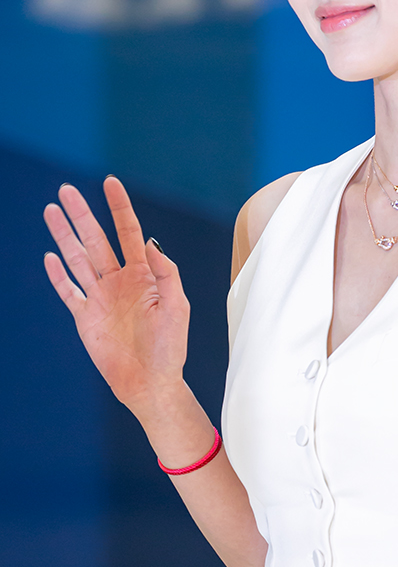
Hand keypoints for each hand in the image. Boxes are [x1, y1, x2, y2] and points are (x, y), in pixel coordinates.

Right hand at [43, 177, 189, 415]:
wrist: (150, 383)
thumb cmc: (170, 348)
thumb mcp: (177, 307)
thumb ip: (166, 272)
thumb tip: (149, 241)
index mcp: (145, 276)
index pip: (129, 233)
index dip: (119, 208)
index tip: (110, 183)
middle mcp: (120, 282)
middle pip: (97, 240)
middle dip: (82, 215)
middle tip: (66, 190)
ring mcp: (101, 298)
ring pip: (78, 259)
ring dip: (64, 236)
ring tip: (51, 211)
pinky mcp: (85, 318)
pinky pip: (69, 291)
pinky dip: (58, 275)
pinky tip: (50, 255)